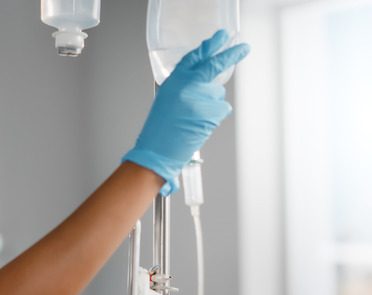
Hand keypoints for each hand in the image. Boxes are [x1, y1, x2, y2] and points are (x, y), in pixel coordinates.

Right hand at [122, 29, 249, 195]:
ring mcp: (199, 99)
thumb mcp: (166, 99)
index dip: (210, 45)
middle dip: (231, 56)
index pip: (194, 57)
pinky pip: (222, 108)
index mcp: (173, 81)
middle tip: (244, 48)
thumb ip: (182, 85)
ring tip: (195, 117)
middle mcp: (186, 86)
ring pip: (218, 93)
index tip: (221, 37)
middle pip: (214, 68)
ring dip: (213, 103)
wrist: (157, 150)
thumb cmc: (159, 128)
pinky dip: (215, 116)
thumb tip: (202, 78)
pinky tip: (200, 124)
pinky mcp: (210, 113)